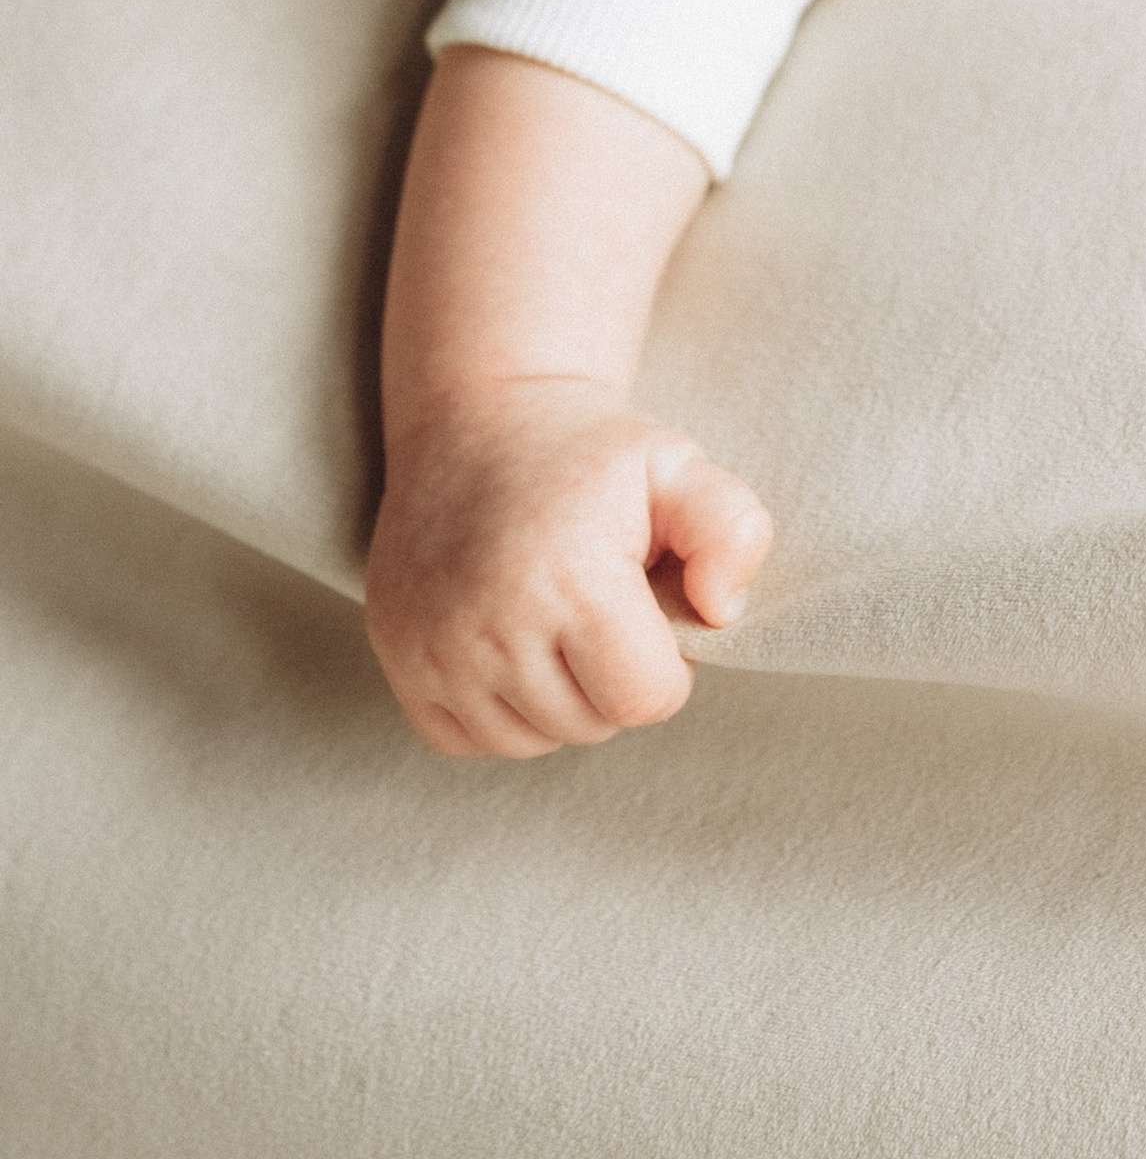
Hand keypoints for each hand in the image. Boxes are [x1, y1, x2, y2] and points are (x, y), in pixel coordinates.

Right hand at [366, 375, 771, 758]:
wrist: (476, 417)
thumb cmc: (588, 453)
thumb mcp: (675, 465)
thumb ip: (732, 531)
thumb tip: (721, 614)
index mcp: (572, 578)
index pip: (646, 699)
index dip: (668, 662)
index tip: (652, 607)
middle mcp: (492, 624)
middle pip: (591, 725)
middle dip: (613, 675)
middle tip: (602, 599)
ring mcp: (436, 650)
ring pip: (533, 740)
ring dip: (559, 696)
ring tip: (557, 614)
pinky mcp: (400, 662)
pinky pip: (471, 739)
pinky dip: (501, 708)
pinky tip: (510, 637)